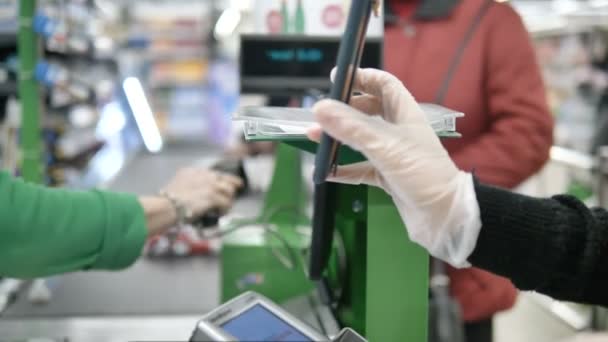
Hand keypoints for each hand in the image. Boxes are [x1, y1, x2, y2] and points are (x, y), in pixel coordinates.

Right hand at [161, 167, 242, 218]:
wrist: (166, 206)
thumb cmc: (167, 201)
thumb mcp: (178, 184)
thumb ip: (190, 184)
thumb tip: (198, 194)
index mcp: (195, 171)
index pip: (217, 173)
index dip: (226, 181)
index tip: (235, 185)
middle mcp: (205, 175)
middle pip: (228, 180)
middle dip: (231, 190)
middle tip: (231, 199)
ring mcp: (210, 185)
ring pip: (230, 191)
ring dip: (228, 201)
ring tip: (223, 209)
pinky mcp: (213, 196)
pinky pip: (227, 203)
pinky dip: (225, 210)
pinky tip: (220, 214)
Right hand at [307, 68, 480, 266]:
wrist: (445, 218)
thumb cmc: (423, 175)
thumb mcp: (385, 147)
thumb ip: (352, 127)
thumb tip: (320, 108)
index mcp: (406, 114)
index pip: (384, 85)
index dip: (362, 78)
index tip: (337, 77)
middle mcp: (400, 131)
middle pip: (369, 110)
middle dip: (345, 109)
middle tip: (323, 112)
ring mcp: (394, 155)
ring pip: (362, 139)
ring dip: (340, 138)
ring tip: (315, 138)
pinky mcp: (389, 177)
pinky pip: (361, 168)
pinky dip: (344, 169)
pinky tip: (327, 171)